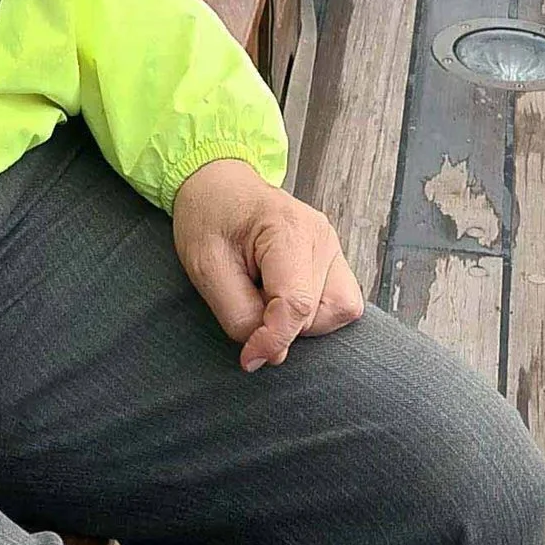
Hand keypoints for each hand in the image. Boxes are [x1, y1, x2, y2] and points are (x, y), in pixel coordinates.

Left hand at [172, 159, 364, 370]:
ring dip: (301, 322)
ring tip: (264, 296)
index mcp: (288, 229)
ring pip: (338, 312)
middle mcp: (321, 236)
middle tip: (247, 302)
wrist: (219, 186)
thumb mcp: (206, 268)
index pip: (296, 303)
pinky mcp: (333, 257)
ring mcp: (332, 246)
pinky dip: (311, 312)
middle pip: (317, 313)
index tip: (248, 358)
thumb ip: (239, 315)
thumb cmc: (209, 217)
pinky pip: (338, 302)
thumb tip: (273, 352)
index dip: (273, 339)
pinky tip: (281, 296)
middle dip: (282, 326)